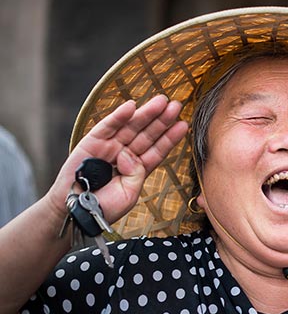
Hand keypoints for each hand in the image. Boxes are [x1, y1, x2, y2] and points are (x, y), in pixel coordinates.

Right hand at [48, 95, 188, 224]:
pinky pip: (107, 126)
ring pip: (131, 127)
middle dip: (162, 120)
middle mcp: (125, 154)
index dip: (169, 138)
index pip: (157, 150)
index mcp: (137, 168)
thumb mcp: (130, 193)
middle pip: (147, 135)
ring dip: (146, 113)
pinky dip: (119, 116)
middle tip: (176, 106)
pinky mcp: (92, 142)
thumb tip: (128, 154)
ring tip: (162, 101)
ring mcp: (109, 147)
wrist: (76, 211)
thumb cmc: (103, 206)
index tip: (183, 125)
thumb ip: (136, 173)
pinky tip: (131, 106)